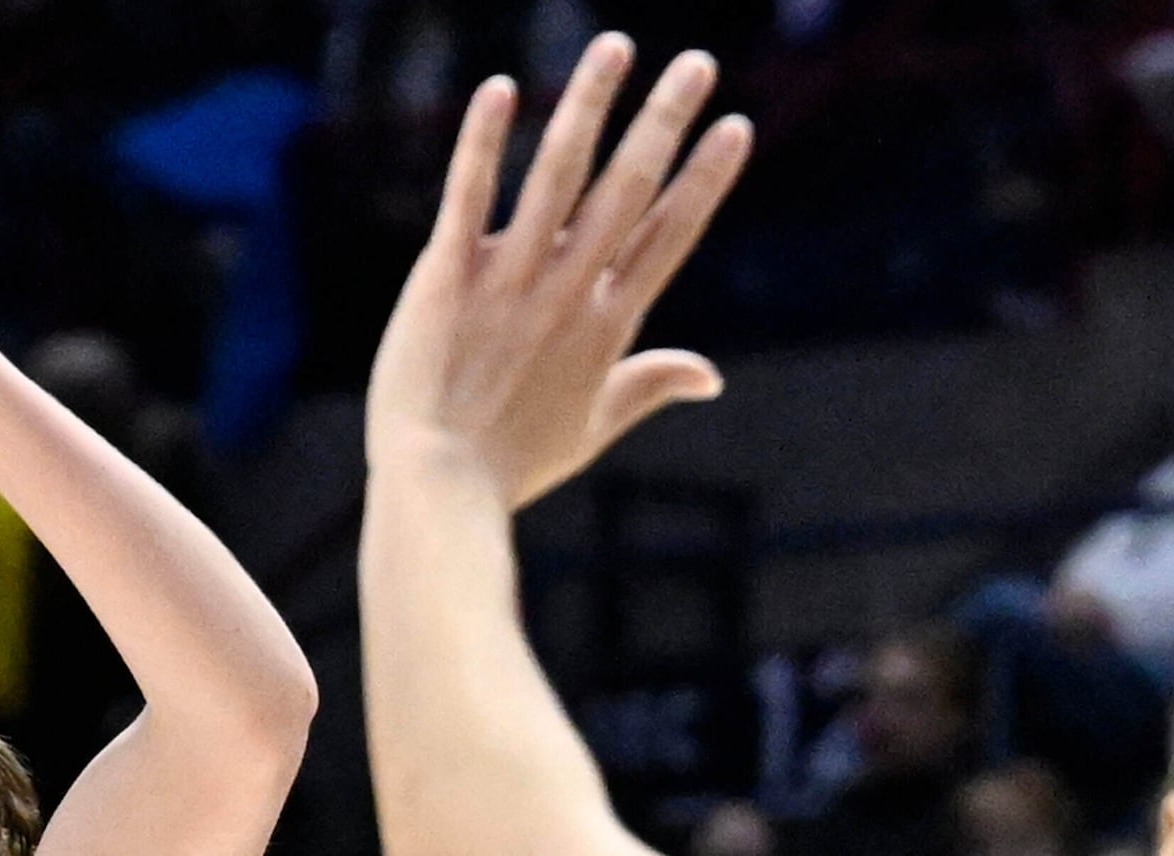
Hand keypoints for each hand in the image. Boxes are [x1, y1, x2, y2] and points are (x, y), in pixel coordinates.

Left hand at [367, 38, 752, 508]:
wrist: (437, 491)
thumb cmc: (512, 465)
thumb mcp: (593, 428)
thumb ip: (651, 386)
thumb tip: (712, 375)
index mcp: (608, 325)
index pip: (668, 235)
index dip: (705, 179)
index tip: (736, 126)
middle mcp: (567, 292)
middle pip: (628, 191)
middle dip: (666, 122)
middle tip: (699, 62)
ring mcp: (509, 281)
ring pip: (558, 176)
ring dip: (590, 105)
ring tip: (617, 46)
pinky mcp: (448, 277)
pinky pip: (469, 196)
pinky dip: (484, 141)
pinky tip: (501, 87)